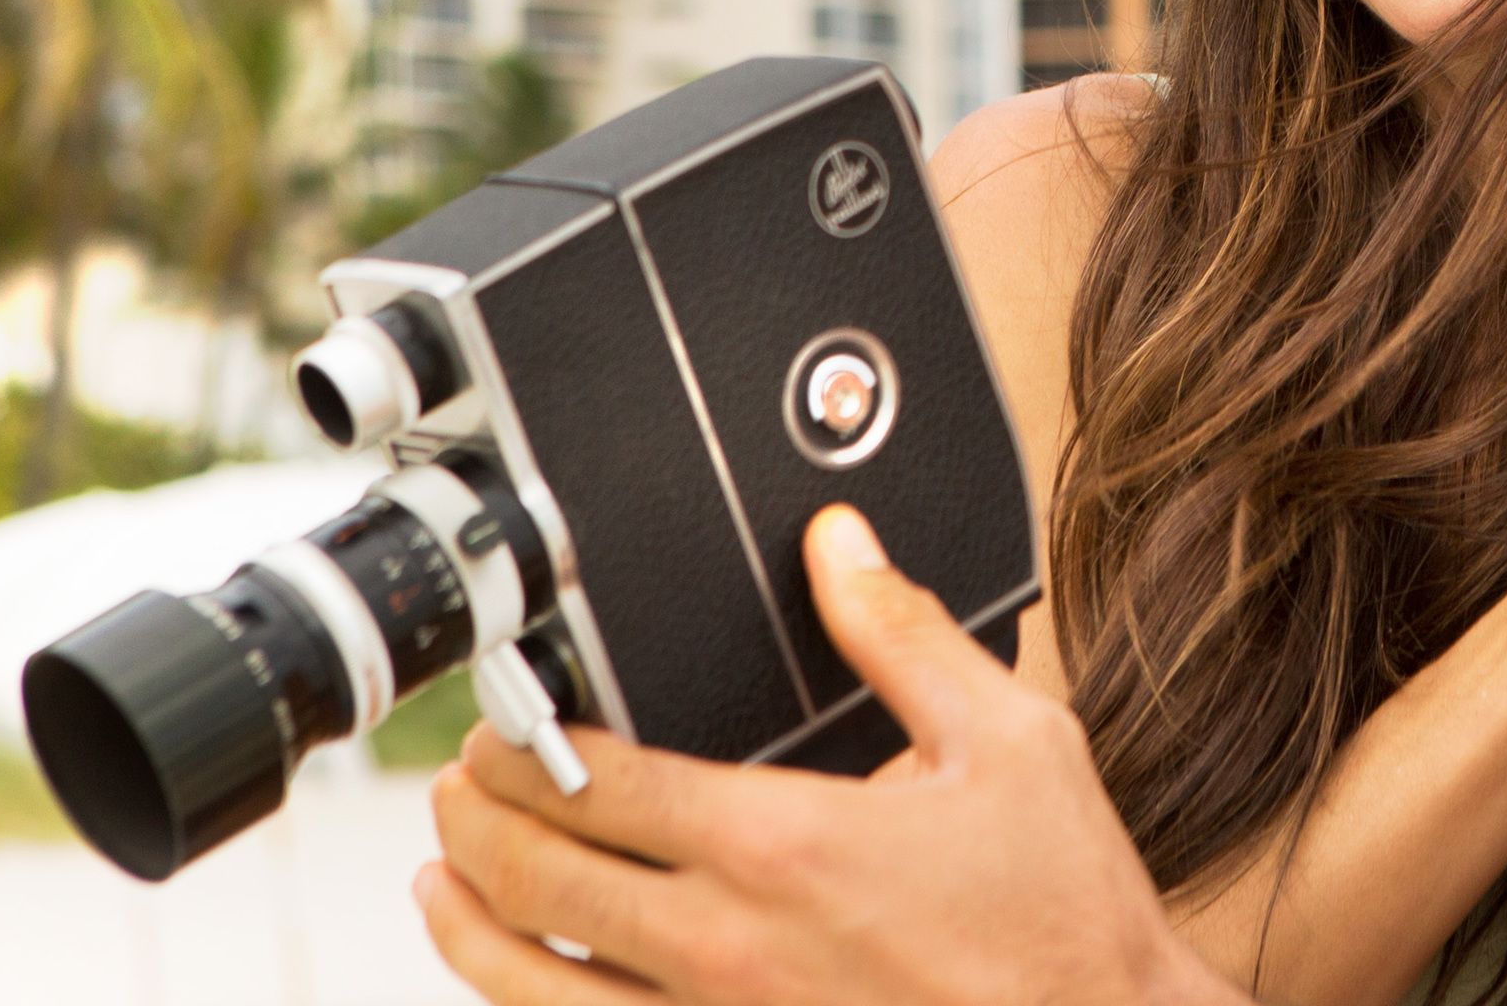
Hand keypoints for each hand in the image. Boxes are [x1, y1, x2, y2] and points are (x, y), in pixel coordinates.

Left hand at [418, 507, 1237, 1005]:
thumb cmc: (1063, 920)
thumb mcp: (1007, 742)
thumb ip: (904, 635)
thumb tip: (839, 545)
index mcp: (781, 845)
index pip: (595, 781)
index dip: (522, 742)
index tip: (504, 718)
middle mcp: (727, 950)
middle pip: (535, 877)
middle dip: (473, 817)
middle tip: (460, 783)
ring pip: (531, 986)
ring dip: (466, 926)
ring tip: (443, 883)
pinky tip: (526, 984)